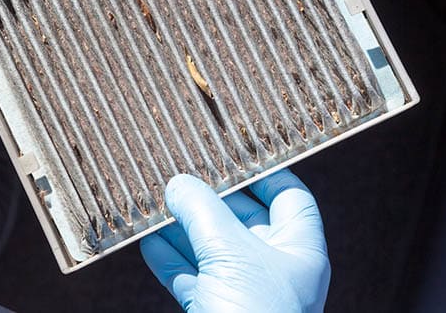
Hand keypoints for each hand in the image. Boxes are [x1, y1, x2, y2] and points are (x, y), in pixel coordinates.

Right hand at [141, 169, 328, 311]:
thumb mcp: (231, 252)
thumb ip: (203, 211)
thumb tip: (179, 183)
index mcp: (298, 250)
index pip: (288, 196)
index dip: (263, 172)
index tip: (231, 153)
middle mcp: (274, 269)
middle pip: (242, 219)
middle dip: (209, 198)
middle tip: (180, 173)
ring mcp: (244, 293)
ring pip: (211, 249)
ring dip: (182, 227)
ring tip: (155, 202)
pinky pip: (190, 279)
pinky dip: (169, 260)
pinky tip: (147, 241)